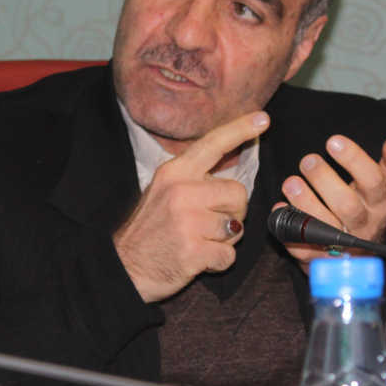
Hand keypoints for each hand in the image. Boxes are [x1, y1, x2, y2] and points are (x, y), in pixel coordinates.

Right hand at [114, 111, 270, 302]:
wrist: (124, 267)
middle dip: (234, 211)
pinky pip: (229, 255)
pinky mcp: (193, 251)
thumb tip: (229, 165)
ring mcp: (187, 222)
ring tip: (200, 240)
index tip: (262, 118)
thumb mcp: (164, 190)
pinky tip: (198, 259)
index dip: (240, 129)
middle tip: (210, 223)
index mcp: (175, 172)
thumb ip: (193, 178)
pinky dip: (218, 261)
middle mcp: (181, 191)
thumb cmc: (150, 228)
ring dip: (225, 239)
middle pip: (238, 192)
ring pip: (237, 225)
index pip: (213, 143)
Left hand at [276, 131, 385, 269]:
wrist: (357, 255)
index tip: (333, 141)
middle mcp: (363, 225)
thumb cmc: (368, 210)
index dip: (354, 160)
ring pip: (324, 227)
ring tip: (291, 182)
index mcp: (380, 204)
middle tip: (308, 160)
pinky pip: (303, 249)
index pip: (372, 180)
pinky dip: (289, 232)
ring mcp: (342, 245)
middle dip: (325, 180)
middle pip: (347, 205)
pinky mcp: (320, 259)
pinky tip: (279, 210)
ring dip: (305, 204)